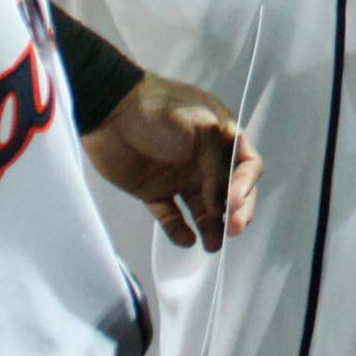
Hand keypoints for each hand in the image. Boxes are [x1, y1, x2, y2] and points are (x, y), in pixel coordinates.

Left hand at [81, 74, 261, 251]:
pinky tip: (186, 239)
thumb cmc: (158, 109)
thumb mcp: (201, 126)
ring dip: (211, 227)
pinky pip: (171, 216)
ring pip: (203, 209)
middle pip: (229, 192)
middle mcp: (204, 160)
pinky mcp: (154, 191)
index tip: (235, 204)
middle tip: (233, 231)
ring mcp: (179, 176)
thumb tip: (221, 202)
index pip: (246, 165)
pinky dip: (179, 231)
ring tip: (212, 245)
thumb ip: (216, 163)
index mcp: (220, 138)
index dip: (246, 186)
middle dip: (236, 213)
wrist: (109, 110)